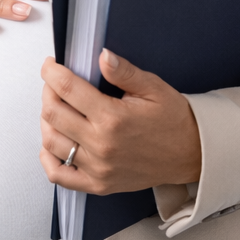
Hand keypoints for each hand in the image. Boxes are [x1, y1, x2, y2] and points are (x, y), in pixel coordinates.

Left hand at [39, 50, 202, 193]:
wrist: (192, 155)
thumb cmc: (173, 121)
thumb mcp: (153, 88)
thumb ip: (123, 71)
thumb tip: (102, 55)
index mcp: (113, 118)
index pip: (66, 89)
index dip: (51, 72)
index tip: (50, 65)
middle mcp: (101, 145)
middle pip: (52, 114)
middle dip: (48, 92)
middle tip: (54, 84)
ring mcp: (98, 168)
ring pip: (51, 142)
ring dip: (47, 121)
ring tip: (56, 109)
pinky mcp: (99, 184)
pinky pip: (60, 176)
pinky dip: (48, 159)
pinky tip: (54, 142)